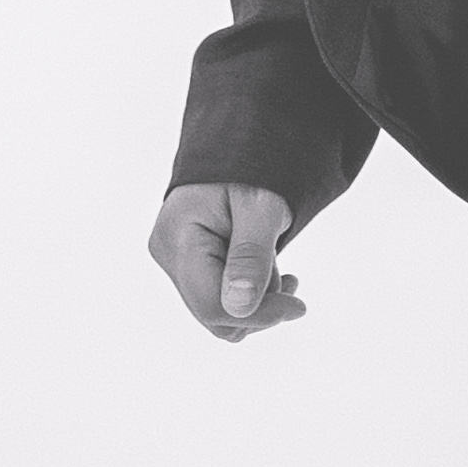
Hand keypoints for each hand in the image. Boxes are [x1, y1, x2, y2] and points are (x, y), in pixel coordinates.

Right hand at [148, 183, 306, 338]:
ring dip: (257, 300)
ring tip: (276, 265)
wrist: (239, 151)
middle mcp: (168, 256)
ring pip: (219, 313)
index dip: (259, 315)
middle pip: (214, 316)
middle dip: (259, 307)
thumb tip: (239, 307)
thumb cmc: (252, 170)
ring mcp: (176, 264)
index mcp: (178, 238)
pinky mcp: (189, 268)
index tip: (298, 306)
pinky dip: (249, 294)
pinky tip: (268, 273)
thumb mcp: (262, 206)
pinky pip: (219, 299)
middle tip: (291, 281)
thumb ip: (251, 254)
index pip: (213, 305)